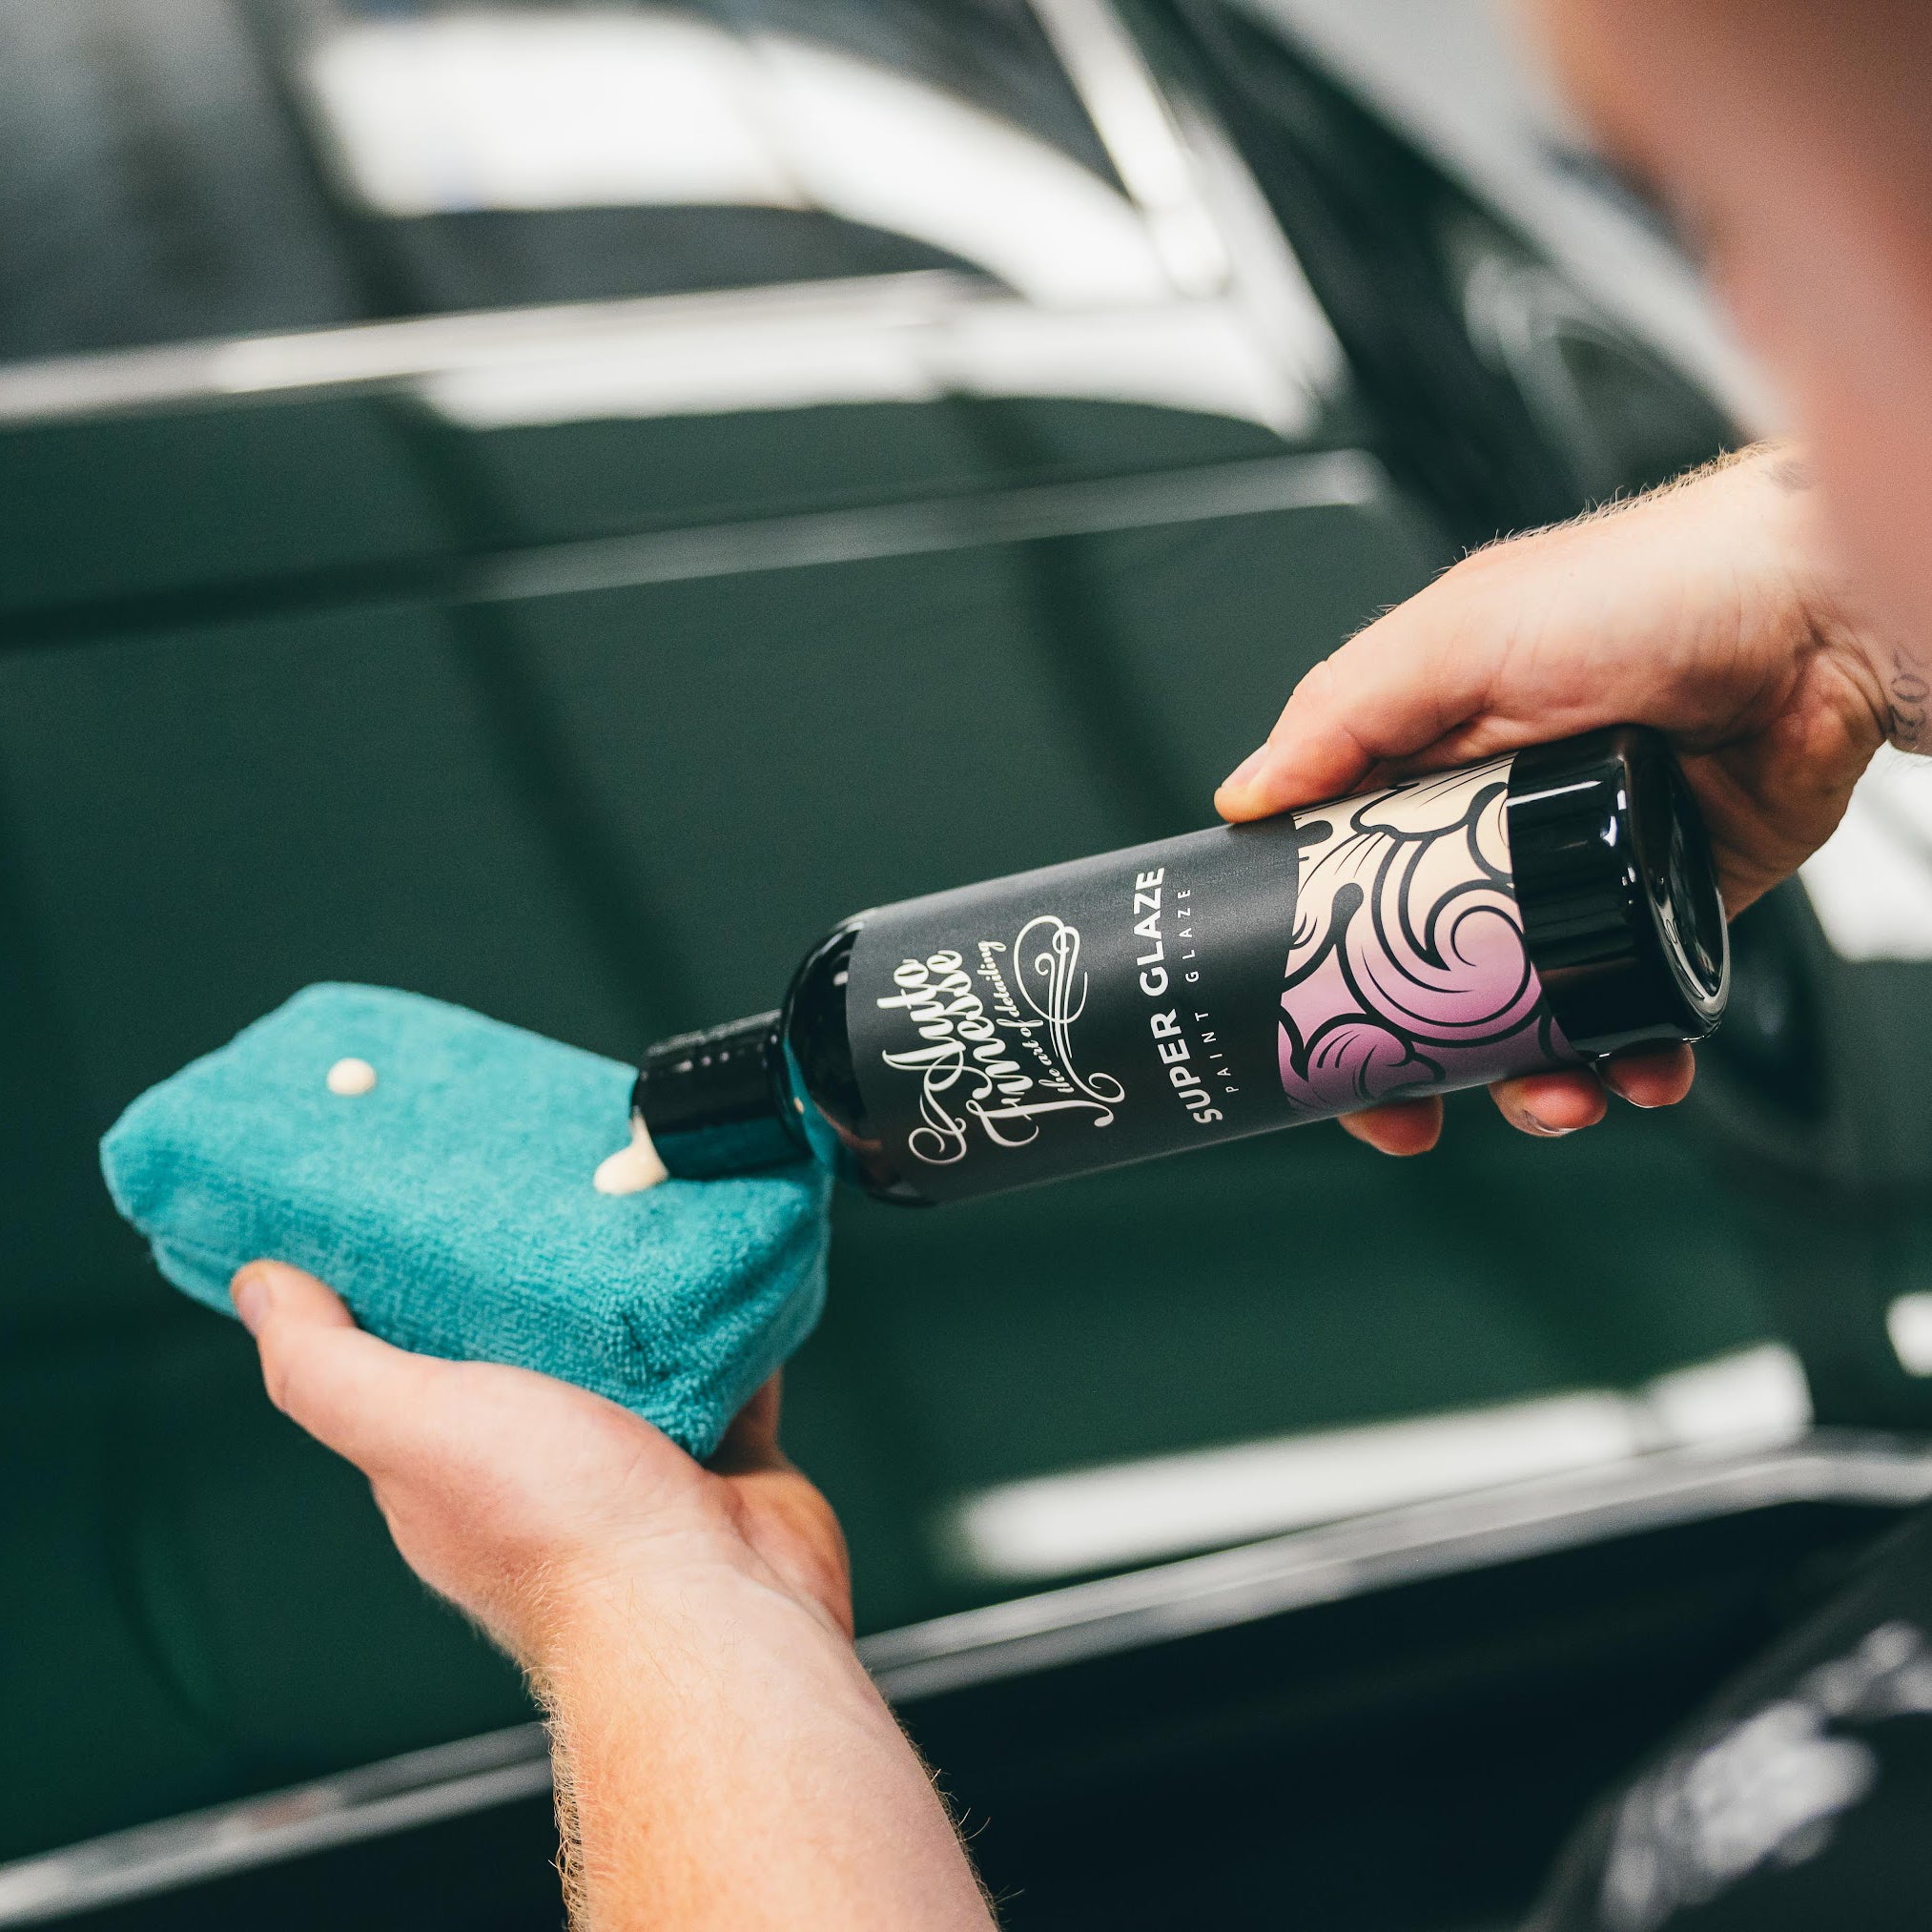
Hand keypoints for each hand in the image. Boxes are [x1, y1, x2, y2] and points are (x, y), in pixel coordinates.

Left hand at [229, 1259, 849, 1670]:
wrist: (714, 1605)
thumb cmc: (563, 1532)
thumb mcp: (415, 1428)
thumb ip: (327, 1366)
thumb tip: (258, 1287)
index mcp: (447, 1468)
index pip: (406, 1363)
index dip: (408, 1290)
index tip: (423, 1205)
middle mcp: (537, 1466)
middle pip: (529, 1346)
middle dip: (536, 1274)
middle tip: (545, 1179)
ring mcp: (635, 1460)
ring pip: (632, 1348)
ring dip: (634, 1289)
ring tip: (634, 1197)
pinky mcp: (722, 1447)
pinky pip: (723, 1360)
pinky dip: (722, 1314)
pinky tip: (719, 1259)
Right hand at [1216, 445, 1895, 1155]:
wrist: (1821, 616)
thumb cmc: (1650, 587)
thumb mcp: (1460, 634)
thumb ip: (1345, 711)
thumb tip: (1245, 796)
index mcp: (1424, 768)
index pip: (1340, 886)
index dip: (1314, 969)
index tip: (1306, 1036)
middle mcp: (1494, 834)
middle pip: (1422, 976)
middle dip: (1411, 1056)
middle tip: (1405, 1110)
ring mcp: (1582, 883)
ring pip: (1527, 1015)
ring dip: (1527, 1078)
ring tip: (1550, 1096)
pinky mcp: (1667, 912)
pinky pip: (1633, 1012)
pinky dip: (1631, 1059)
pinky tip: (1638, 1072)